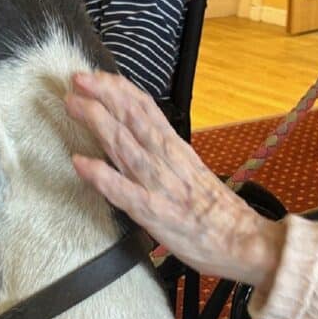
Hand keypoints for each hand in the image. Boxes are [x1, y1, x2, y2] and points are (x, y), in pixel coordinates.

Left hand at [64, 71, 286, 287]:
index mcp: (177, 150)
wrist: (244, 242)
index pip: (147, 110)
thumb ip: (166, 155)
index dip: (120, 90)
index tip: (97, 76)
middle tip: (77, 78)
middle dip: (103, 95)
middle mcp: (166, 161)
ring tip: (73, 105)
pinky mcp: (153, 213)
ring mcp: (159, 185)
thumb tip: (140, 139)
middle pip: (133, 119)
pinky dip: (102, 175)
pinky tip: (80, 163)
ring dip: (97, 122)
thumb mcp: (192, 172)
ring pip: (125, 145)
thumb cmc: (217, 213)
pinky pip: (123, 191)